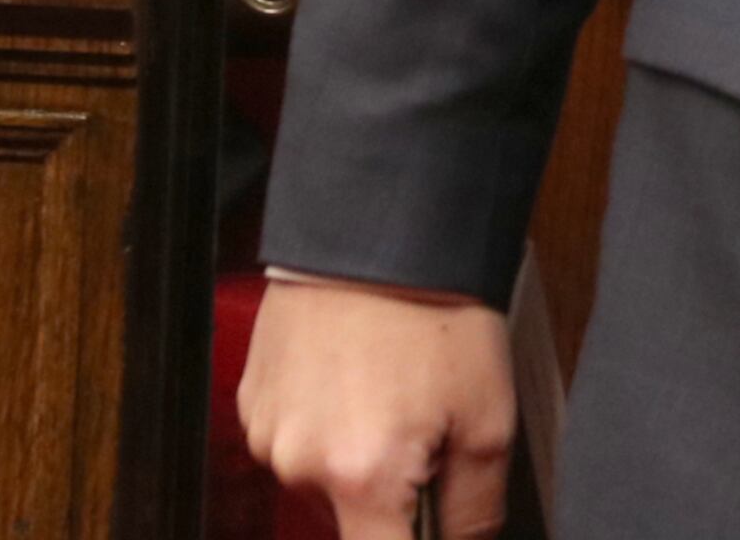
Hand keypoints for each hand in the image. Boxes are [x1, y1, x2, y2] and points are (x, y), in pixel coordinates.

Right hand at [237, 273, 513, 538]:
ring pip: (323, 484)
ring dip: (356, 464)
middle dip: (392, 500)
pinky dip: (327, 429)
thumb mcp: (488, 421)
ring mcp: (268, 433)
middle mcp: (301, 464)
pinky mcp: (252, 402)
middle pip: (352, 525)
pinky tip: (357, 381)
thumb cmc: (434, 312)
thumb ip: (474, 513)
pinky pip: (295, 444)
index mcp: (361, 477)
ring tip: (389, 396)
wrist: (377, 228)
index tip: (428, 522)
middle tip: (426, 436)